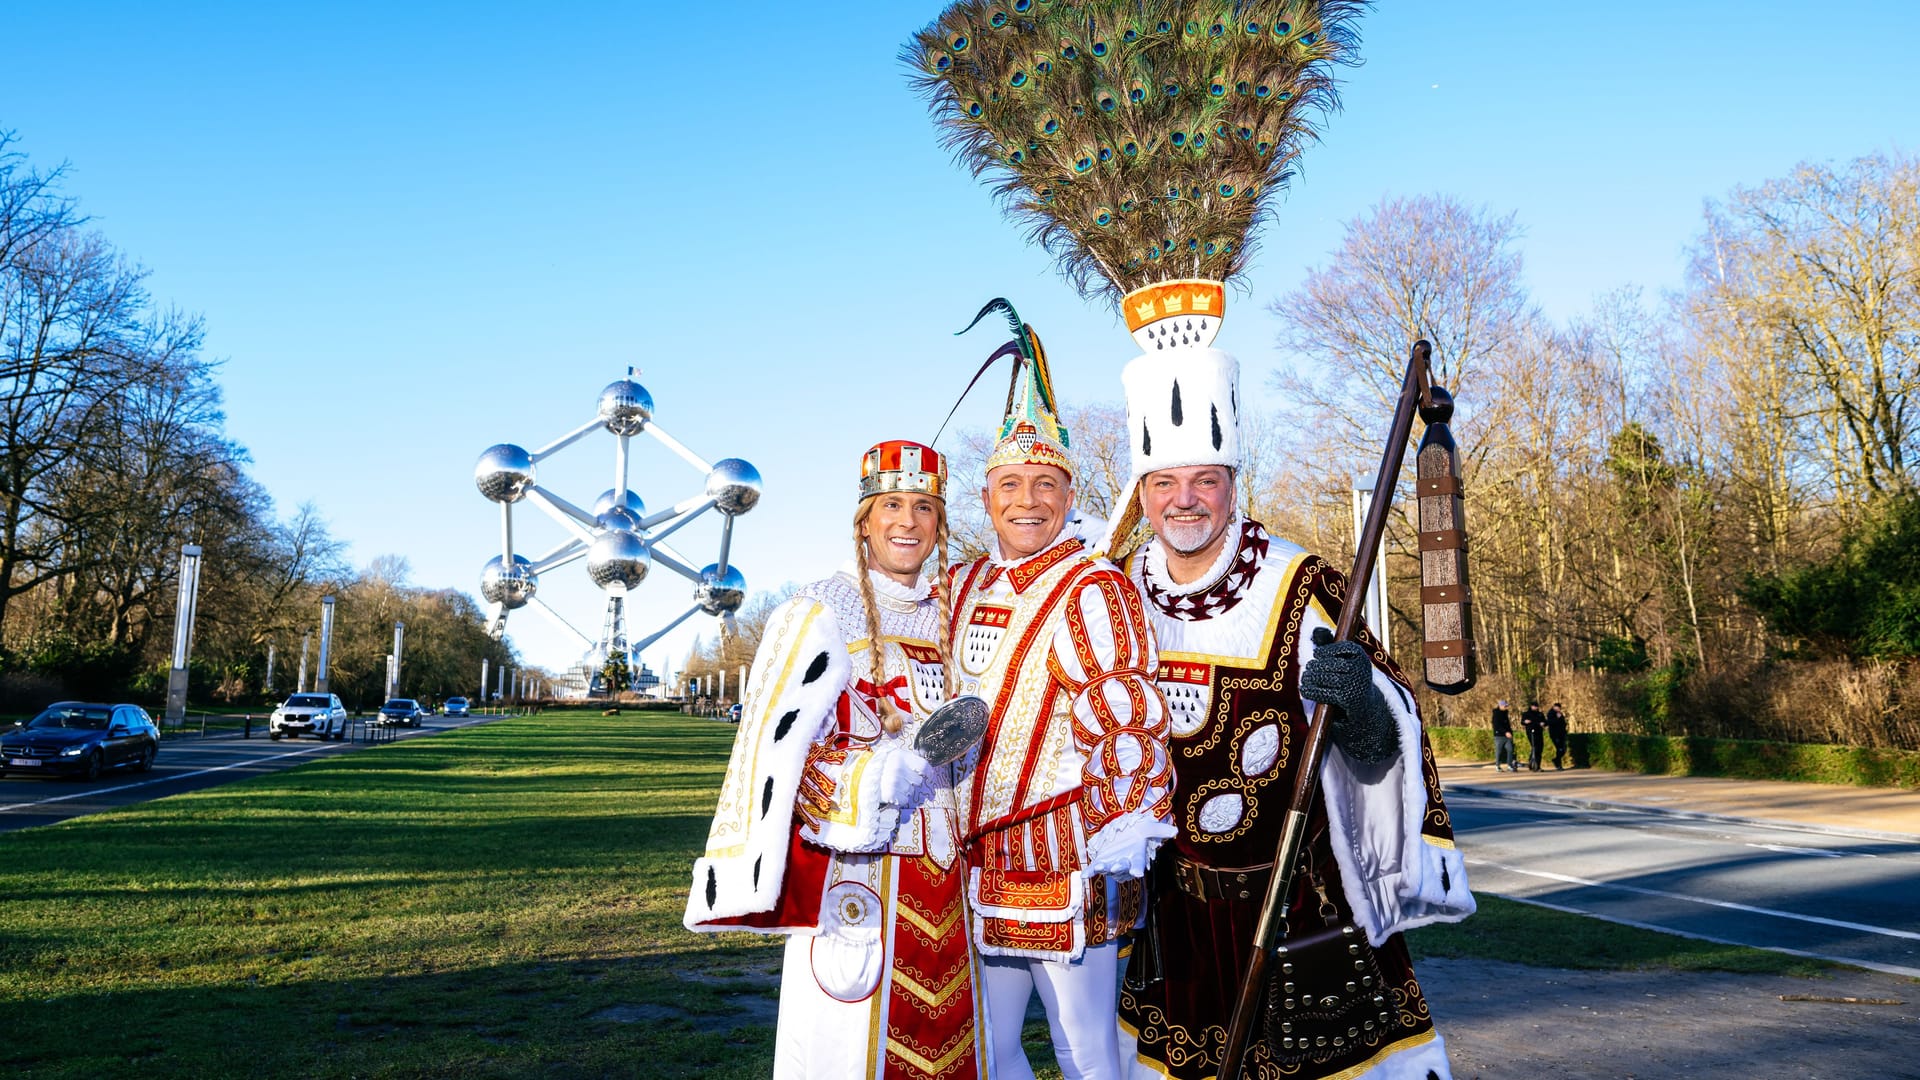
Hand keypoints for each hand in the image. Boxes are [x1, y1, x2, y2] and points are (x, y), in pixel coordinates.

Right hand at [877, 743, 932, 807]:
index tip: (929, 776)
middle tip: (902, 780)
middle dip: (912, 781)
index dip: (928, 772)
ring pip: (911, 791)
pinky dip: (900, 798)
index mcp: (900, 756)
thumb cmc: (879, 766)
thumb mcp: (892, 756)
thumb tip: (925, 766)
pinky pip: (904, 799)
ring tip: (893, 785)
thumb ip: (908, 759)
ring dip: (904, 790)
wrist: (859, 777)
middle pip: (918, 780)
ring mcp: (894, 781)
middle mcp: (898, 768)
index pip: (923, 766)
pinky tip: (892, 792)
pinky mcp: (890, 793)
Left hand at [1084, 812, 1177, 879]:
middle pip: (1122, 868)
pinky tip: (1084, 875)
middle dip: (1119, 867)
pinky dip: (1089, 872)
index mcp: (1136, 856)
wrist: (1124, 833)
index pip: (1138, 864)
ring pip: (1108, 869)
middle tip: (1117, 866)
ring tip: (1098, 866)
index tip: (1138, 872)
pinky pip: (1094, 869)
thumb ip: (1160, 830)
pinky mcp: (1100, 861)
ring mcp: (1111, 863)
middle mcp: (1125, 863)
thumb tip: (1174, 831)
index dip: (1137, 868)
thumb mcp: (1148, 828)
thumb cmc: (1138, 832)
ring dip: (1103, 868)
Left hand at [1301, 627, 1398, 764]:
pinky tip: (1305, 690)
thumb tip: (1315, 630)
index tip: (1317, 654)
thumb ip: (1328, 644)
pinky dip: (1313, 691)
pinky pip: (1326, 693)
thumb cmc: (1347, 679)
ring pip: (1327, 678)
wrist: (1363, 709)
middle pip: (1332, 664)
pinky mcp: (1349, 700)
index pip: (1344, 648)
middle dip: (1316, 667)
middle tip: (1306, 671)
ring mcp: (1356, 685)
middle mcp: (1361, 669)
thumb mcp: (1340, 660)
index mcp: (1360, 657)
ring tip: (1304, 680)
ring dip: (1311, 679)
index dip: (1327, 650)